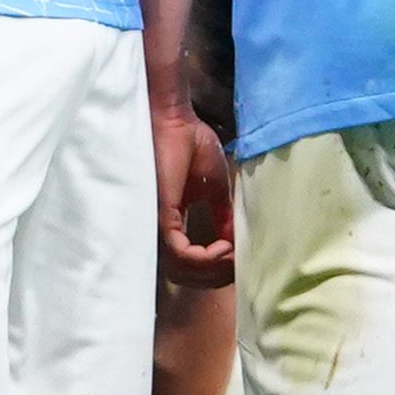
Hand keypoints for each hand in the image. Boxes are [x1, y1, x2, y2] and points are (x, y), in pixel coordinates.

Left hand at [151, 100, 234, 290]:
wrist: (176, 118)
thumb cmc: (189, 143)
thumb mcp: (214, 188)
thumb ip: (221, 216)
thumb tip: (237, 242)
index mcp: (170, 224)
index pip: (189, 265)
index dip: (216, 270)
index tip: (239, 256)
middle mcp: (158, 230)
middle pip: (186, 276)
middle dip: (217, 276)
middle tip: (239, 262)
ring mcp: (156, 225)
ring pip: (184, 271)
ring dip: (214, 268)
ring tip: (233, 251)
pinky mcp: (160, 216)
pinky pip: (182, 254)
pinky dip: (206, 258)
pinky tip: (225, 246)